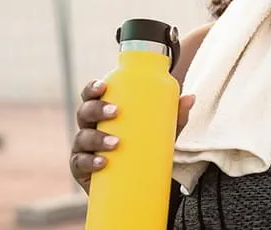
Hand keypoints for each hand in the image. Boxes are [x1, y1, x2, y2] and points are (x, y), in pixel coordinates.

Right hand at [69, 78, 195, 193]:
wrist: (141, 184)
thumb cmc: (146, 148)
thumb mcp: (163, 132)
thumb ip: (175, 116)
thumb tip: (191, 97)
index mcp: (104, 114)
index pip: (92, 97)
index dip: (92, 88)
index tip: (104, 85)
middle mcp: (90, 128)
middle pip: (84, 113)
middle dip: (97, 109)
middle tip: (116, 112)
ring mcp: (84, 149)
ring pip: (83, 138)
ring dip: (97, 138)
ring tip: (117, 142)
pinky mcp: (83, 171)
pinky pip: (80, 164)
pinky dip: (89, 162)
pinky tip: (102, 162)